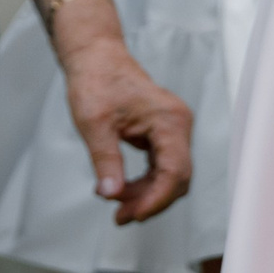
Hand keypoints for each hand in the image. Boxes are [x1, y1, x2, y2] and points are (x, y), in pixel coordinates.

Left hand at [52, 25, 193, 225]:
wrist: (96, 58)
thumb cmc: (96, 82)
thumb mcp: (94, 124)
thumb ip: (105, 160)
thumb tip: (110, 194)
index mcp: (169, 120)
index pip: (175, 171)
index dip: (155, 199)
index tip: (131, 215)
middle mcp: (178, 124)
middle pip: (177, 178)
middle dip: (150, 200)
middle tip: (119, 215)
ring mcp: (173, 128)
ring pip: (170, 175)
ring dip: (145, 194)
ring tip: (114, 202)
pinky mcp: (163, 133)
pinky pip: (161, 166)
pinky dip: (144, 182)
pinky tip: (120, 189)